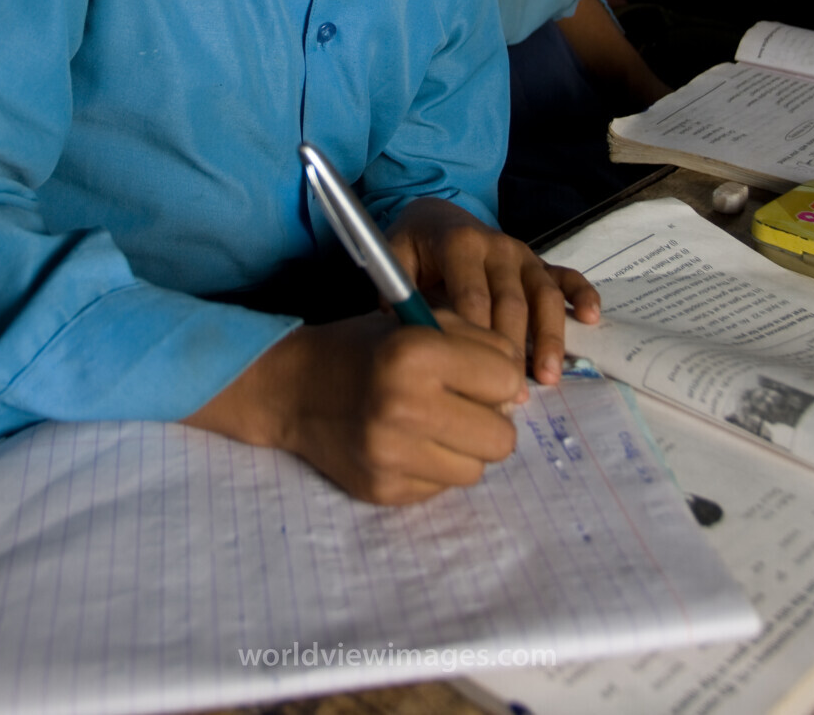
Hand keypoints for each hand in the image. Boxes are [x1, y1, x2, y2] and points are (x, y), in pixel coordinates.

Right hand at [185, 309, 525, 504]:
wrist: (293, 387)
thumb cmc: (363, 347)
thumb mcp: (417, 321)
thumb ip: (476, 344)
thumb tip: (520, 393)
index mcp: (414, 353)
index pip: (506, 379)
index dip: (496, 374)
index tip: (476, 372)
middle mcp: (403, 407)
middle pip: (501, 437)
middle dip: (489, 419)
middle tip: (462, 405)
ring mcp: (391, 456)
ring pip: (476, 470)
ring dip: (464, 448)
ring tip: (435, 425)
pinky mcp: (383, 491)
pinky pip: (442, 489)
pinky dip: (434, 467)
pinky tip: (408, 444)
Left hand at [386, 199, 599, 386]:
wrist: (438, 216)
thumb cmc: (416, 247)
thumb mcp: (397, 258)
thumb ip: (399, 291)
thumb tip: (406, 333)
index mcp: (461, 244)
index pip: (473, 296)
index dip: (477, 339)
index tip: (476, 379)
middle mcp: (497, 246)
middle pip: (511, 302)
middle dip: (514, 349)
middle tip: (512, 396)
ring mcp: (523, 254)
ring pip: (543, 294)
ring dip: (549, 336)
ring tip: (549, 376)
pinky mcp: (539, 263)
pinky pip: (566, 276)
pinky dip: (583, 294)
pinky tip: (592, 318)